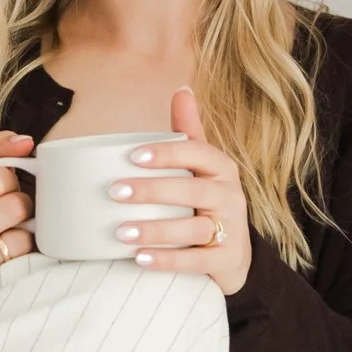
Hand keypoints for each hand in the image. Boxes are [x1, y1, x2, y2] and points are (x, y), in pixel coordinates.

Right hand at [0, 130, 37, 288]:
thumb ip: (3, 149)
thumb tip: (25, 141)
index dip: (10, 181)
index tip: (2, 190)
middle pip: (12, 204)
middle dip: (20, 205)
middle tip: (10, 212)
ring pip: (19, 231)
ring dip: (24, 228)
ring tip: (12, 230)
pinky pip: (21, 254)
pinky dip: (24, 250)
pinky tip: (12, 250)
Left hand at [113, 90, 251, 293]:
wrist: (235, 254)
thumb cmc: (209, 202)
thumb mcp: (203, 167)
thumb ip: (189, 132)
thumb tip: (181, 89)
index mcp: (221, 168)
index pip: (197, 153)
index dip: (166, 153)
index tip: (132, 156)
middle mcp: (230, 196)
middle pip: (192, 191)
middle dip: (153, 191)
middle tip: (115, 191)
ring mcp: (231, 230)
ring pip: (193, 229)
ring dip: (156, 230)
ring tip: (120, 231)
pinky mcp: (227, 260)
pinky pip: (197, 262)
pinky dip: (168, 261)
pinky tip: (140, 259)